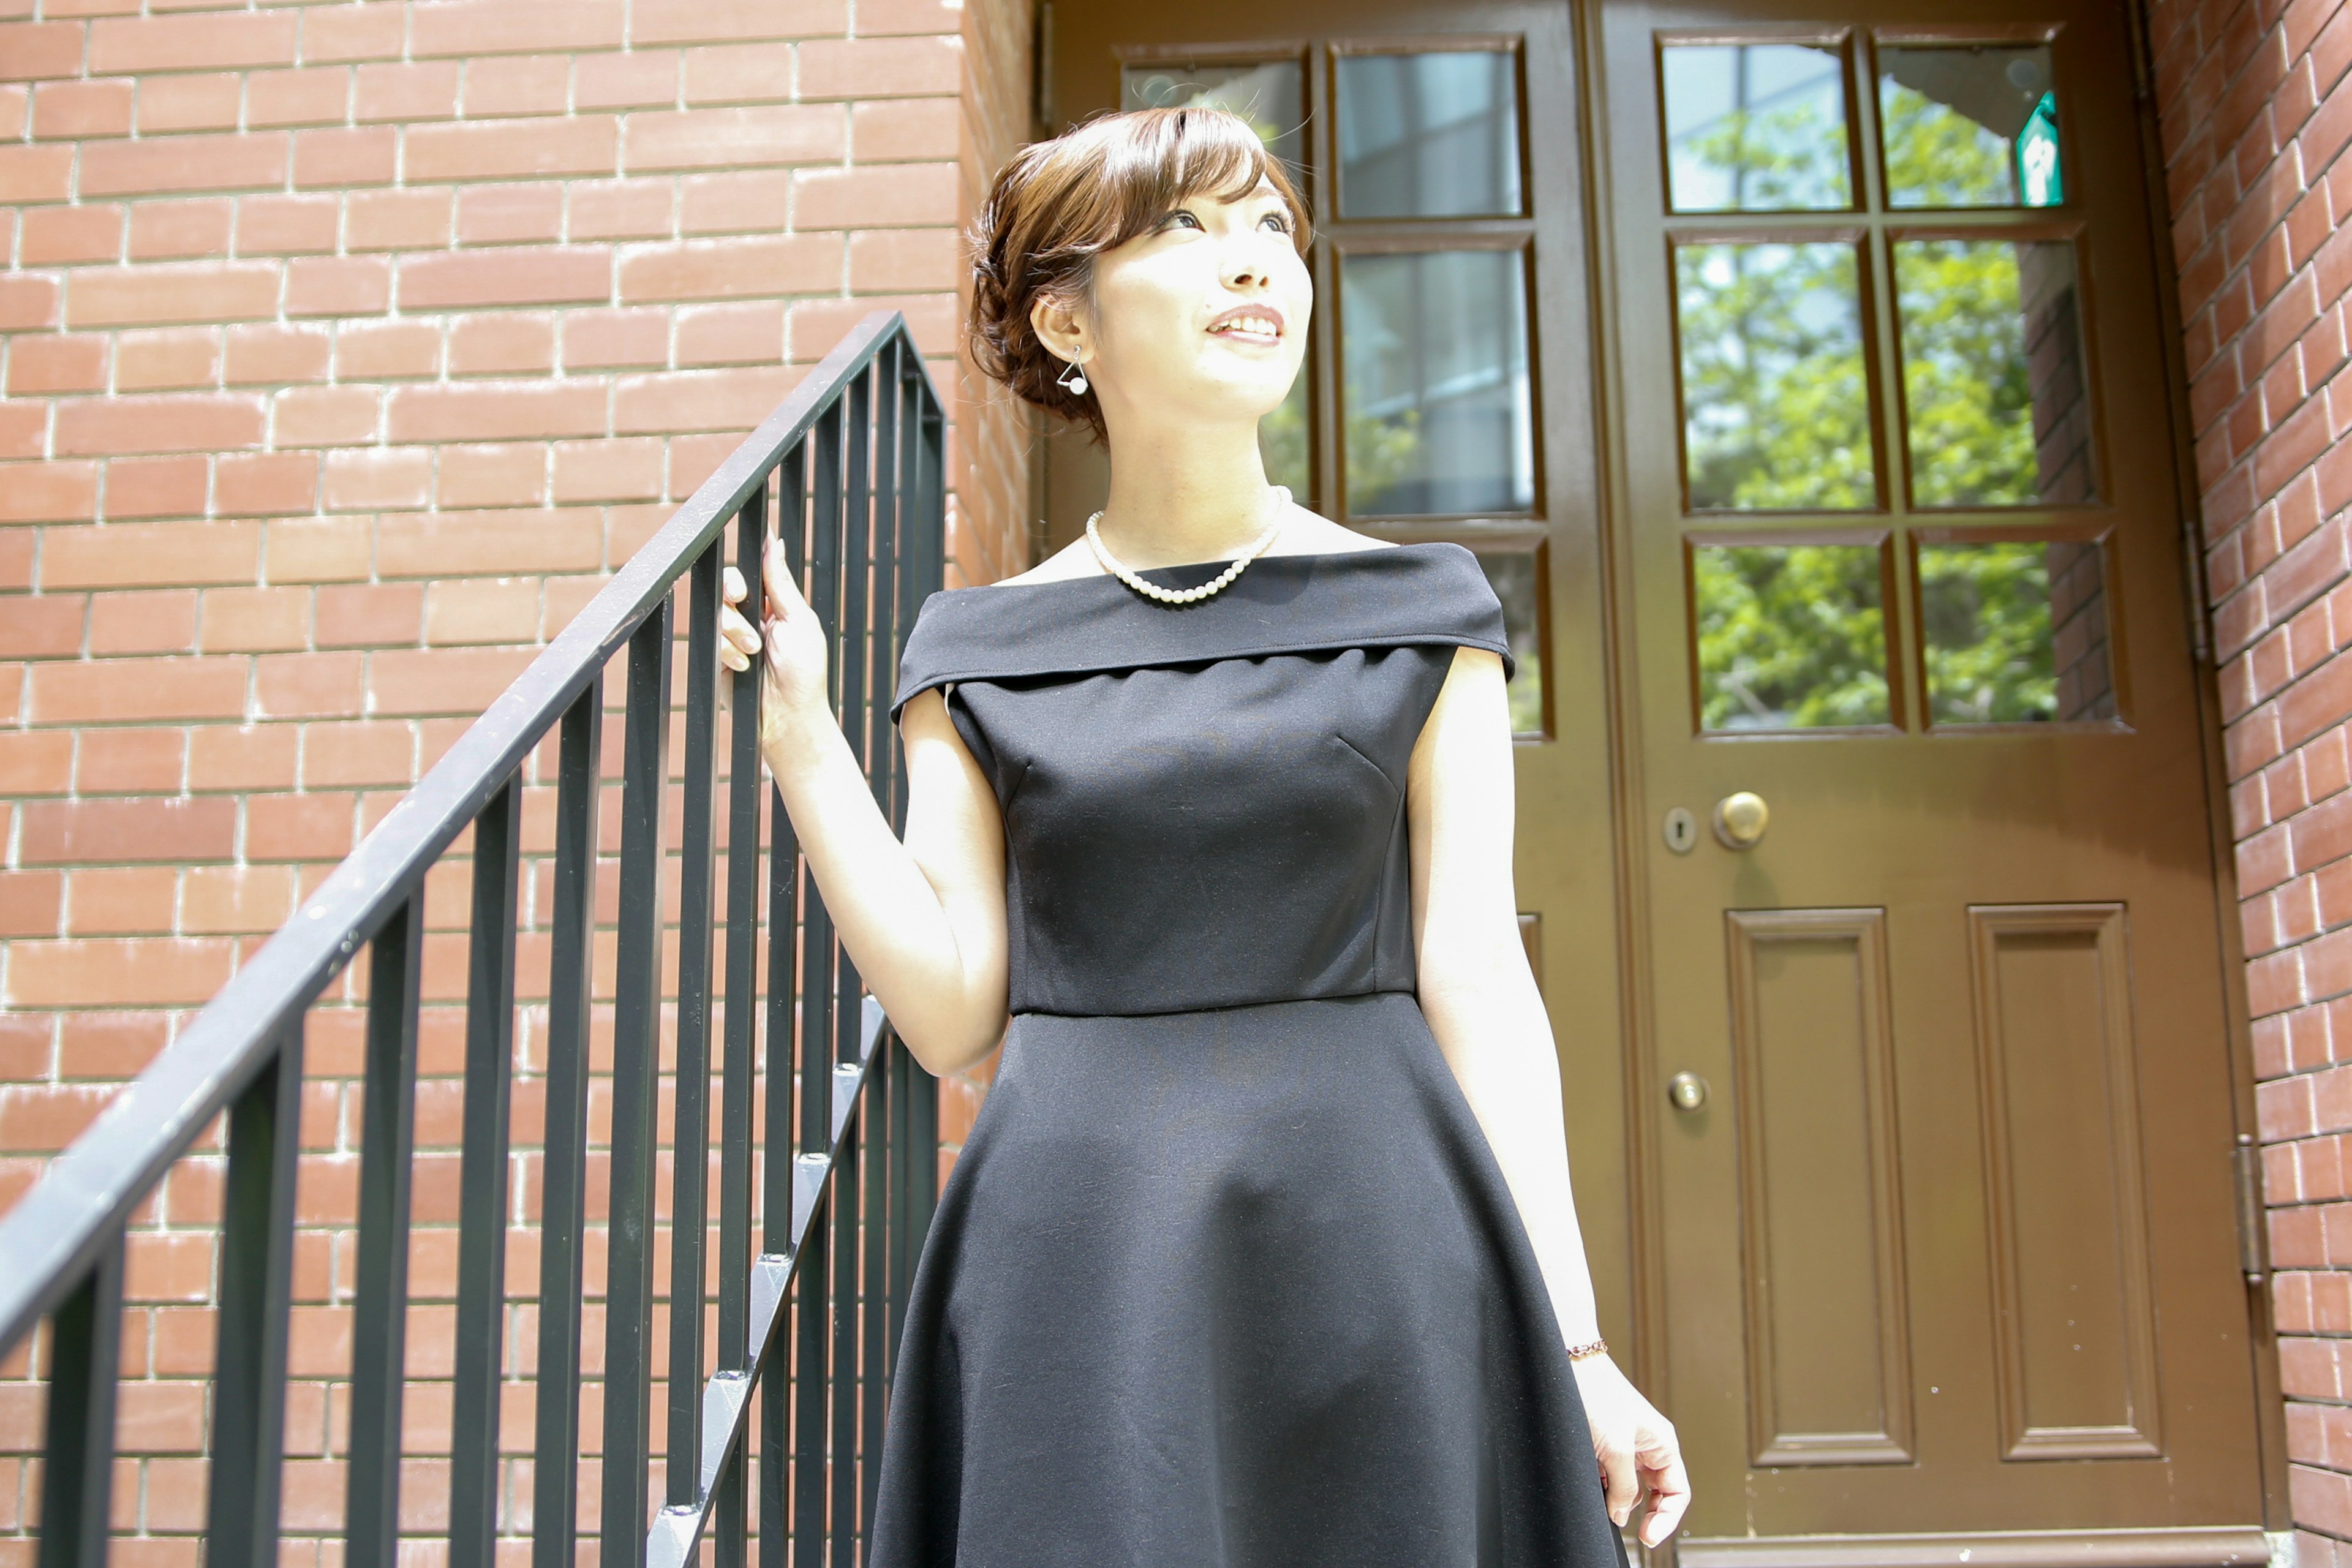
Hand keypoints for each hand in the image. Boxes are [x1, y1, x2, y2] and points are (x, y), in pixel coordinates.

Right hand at [717, 539, 832, 744]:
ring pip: (717, 610)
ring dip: (735, 630)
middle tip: (741, 599)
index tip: (749, 557)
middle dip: (733, 590)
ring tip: (754, 652)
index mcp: (775, 602)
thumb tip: (775, 543)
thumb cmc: (804, 671)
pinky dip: (727, 651)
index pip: (754, 570)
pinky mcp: (718, 655)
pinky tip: (743, 667)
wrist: (788, 715)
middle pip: (727, 583)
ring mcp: (733, 635)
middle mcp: (752, 615)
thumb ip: (781, 582)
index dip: (748, 561)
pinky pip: (710, 637)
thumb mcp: (798, 620)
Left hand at [1572, 1353, 1688, 1547]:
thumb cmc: (1596, 1394)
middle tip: (1630, 1530)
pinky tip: (1591, 1479)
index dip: (1666, 1518)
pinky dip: (1601, 1483)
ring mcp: (1626, 1445)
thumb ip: (1622, 1487)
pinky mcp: (1604, 1443)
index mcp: (1663, 1444)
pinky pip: (1609, 1474)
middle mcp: (1648, 1445)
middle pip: (1655, 1493)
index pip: (1676, 1493)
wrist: (1566, 1364)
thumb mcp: (1615, 1449)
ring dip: (1616, 1496)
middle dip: (1642, 1511)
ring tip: (1601, 1490)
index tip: (1648, 1537)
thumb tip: (1621, 1515)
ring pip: (1628, 1486)